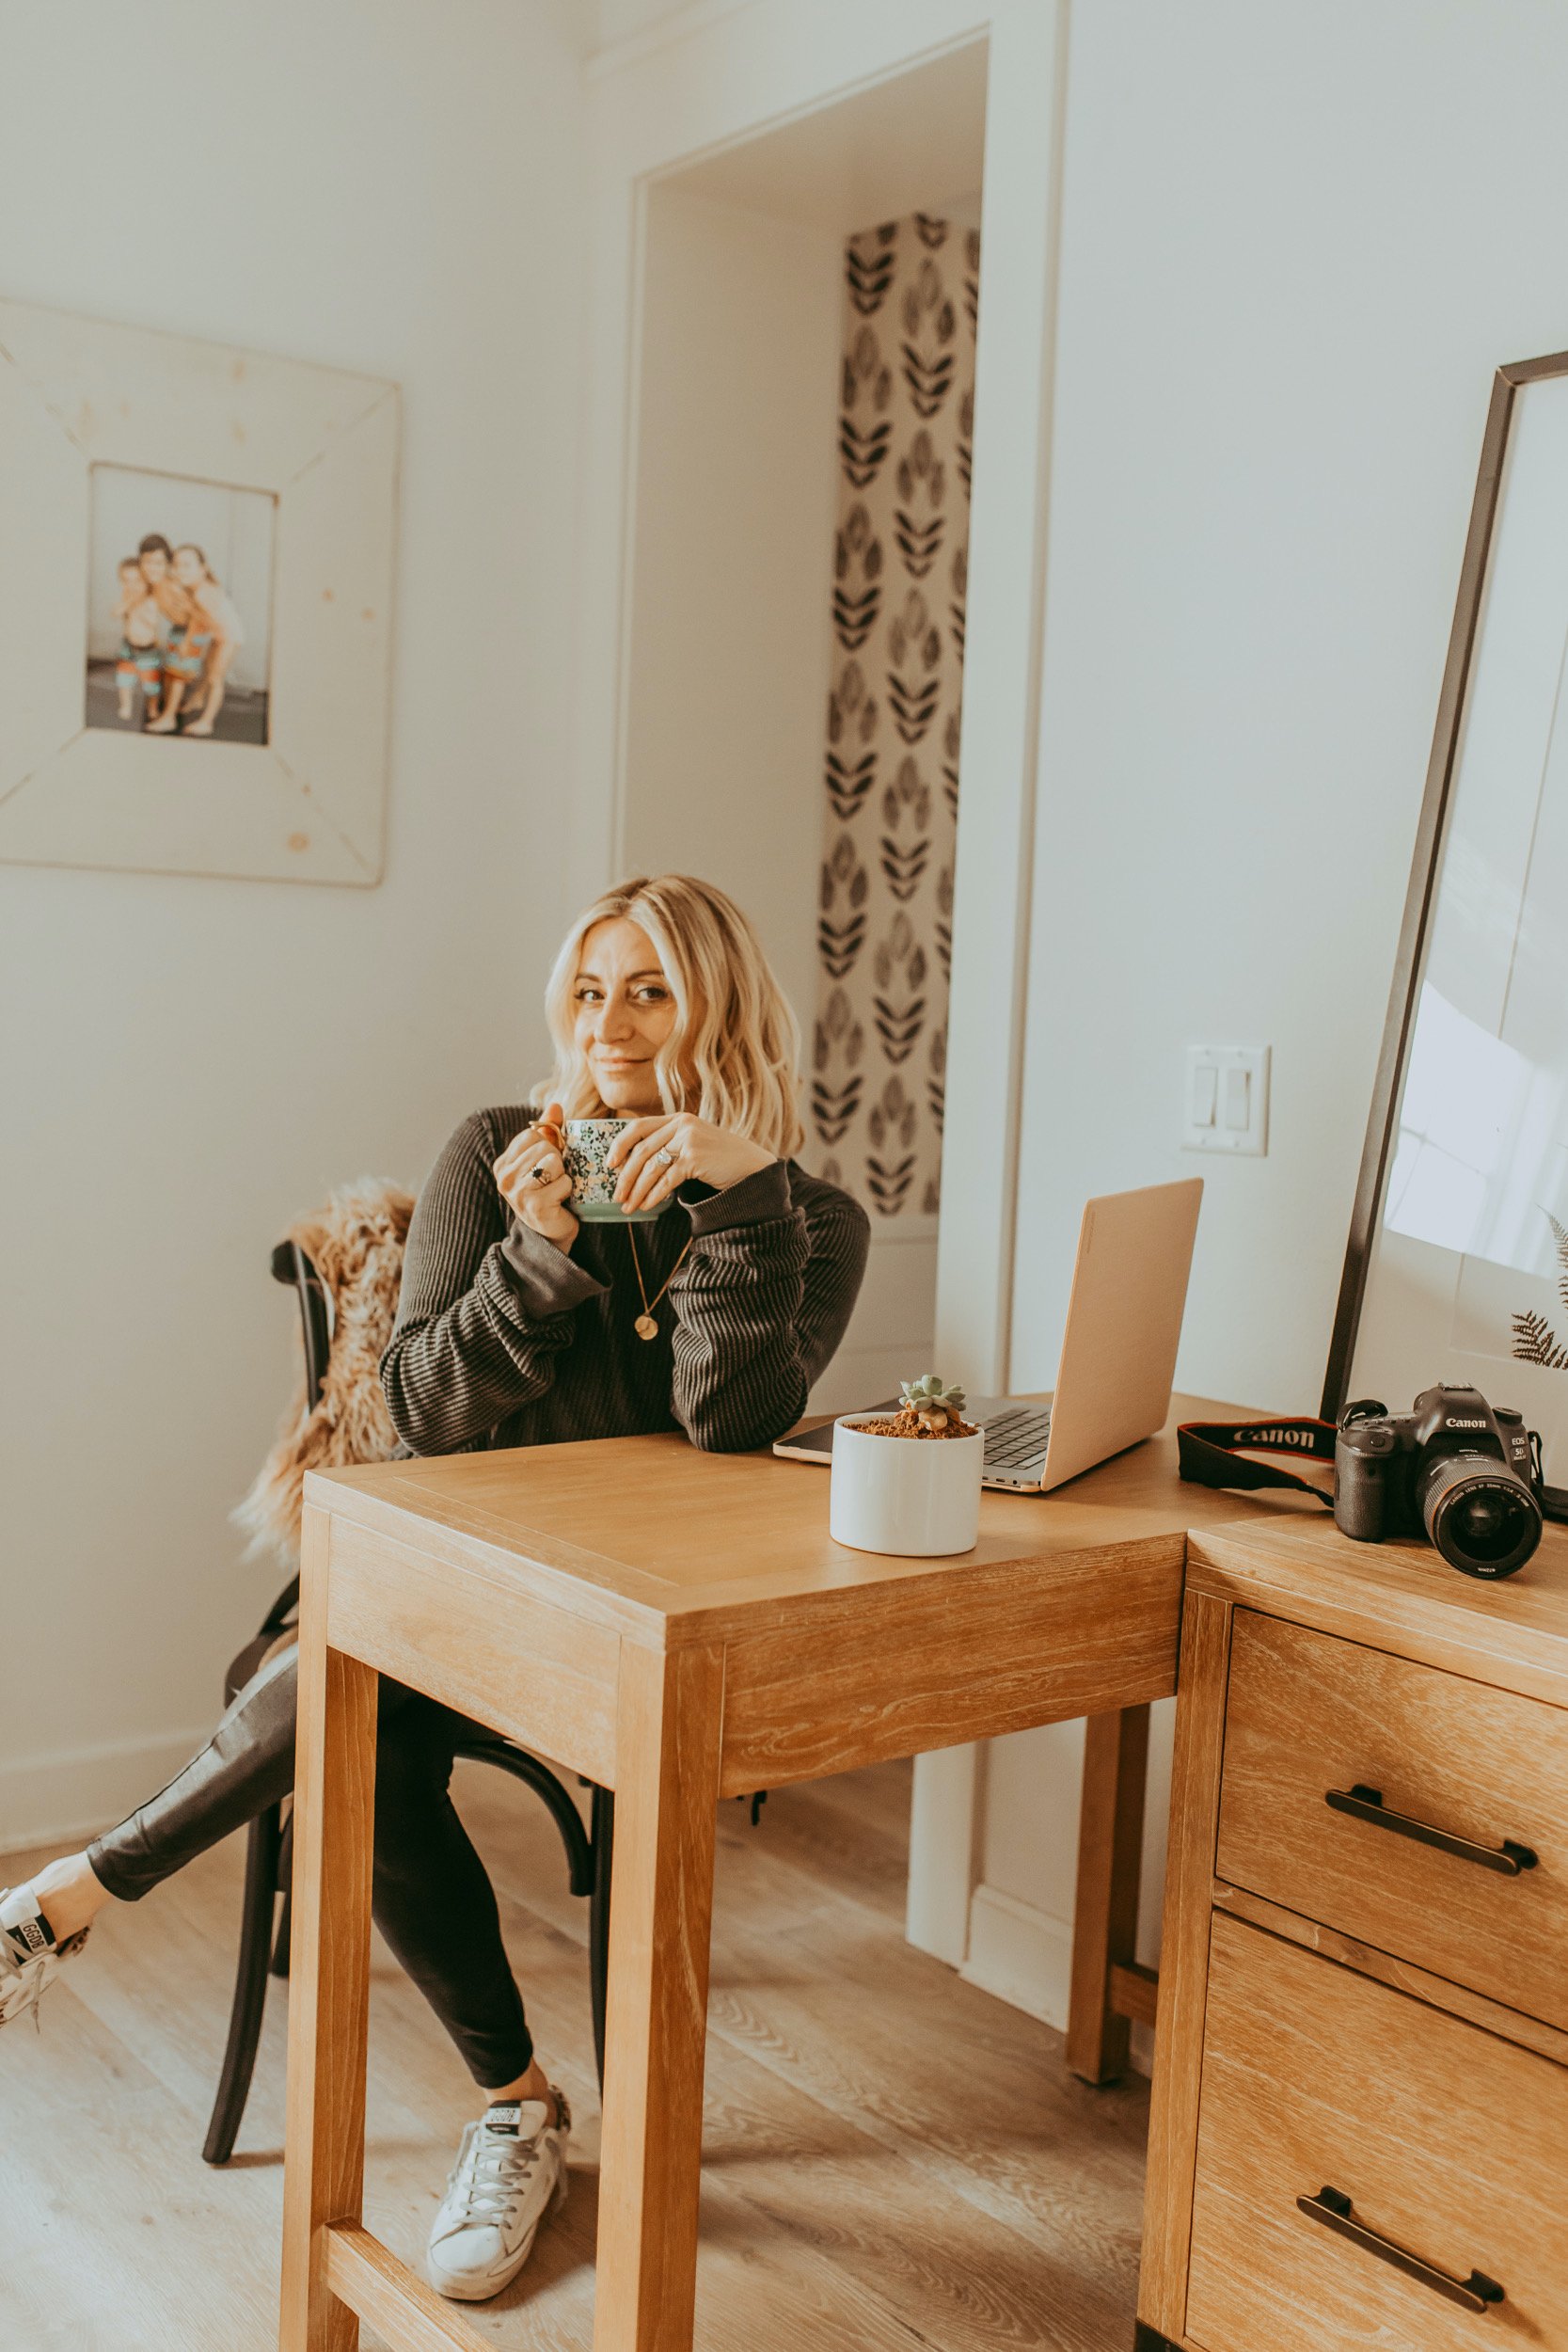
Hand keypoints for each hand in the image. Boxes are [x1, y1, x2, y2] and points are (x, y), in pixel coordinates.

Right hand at [493, 1101, 576, 1249]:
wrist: (552, 1232)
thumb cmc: (549, 1191)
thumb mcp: (545, 1158)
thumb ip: (548, 1131)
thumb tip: (555, 1104)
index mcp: (502, 1163)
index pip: (533, 1134)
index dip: (549, 1145)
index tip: (546, 1164)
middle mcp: (504, 1178)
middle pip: (545, 1146)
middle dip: (557, 1161)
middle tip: (552, 1180)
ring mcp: (517, 1193)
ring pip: (554, 1161)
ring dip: (563, 1175)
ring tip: (555, 1189)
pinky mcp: (535, 1206)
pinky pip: (564, 1182)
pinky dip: (568, 1190)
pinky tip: (560, 1202)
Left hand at [606, 1113, 774, 1212]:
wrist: (752, 1167)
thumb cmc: (720, 1161)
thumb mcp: (692, 1145)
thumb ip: (668, 1147)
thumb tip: (632, 1168)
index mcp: (677, 1119)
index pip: (637, 1127)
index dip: (619, 1146)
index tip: (609, 1165)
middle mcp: (681, 1124)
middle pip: (640, 1151)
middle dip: (625, 1177)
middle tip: (616, 1196)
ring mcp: (688, 1139)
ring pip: (651, 1167)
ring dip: (636, 1190)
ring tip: (628, 1207)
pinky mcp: (695, 1157)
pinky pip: (666, 1179)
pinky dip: (653, 1195)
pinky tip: (646, 1206)